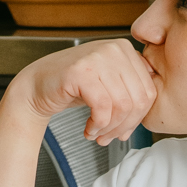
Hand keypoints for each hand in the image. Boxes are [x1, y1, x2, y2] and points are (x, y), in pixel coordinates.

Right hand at [13, 41, 158, 146]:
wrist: (37, 85)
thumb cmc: (73, 87)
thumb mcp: (109, 85)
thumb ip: (130, 91)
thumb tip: (150, 115)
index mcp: (125, 49)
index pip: (149, 91)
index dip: (138, 119)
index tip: (124, 130)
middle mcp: (114, 48)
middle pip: (138, 100)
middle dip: (125, 126)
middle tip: (109, 137)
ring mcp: (97, 57)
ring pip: (123, 106)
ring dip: (110, 129)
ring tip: (97, 134)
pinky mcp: (81, 71)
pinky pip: (103, 108)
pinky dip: (97, 126)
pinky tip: (88, 129)